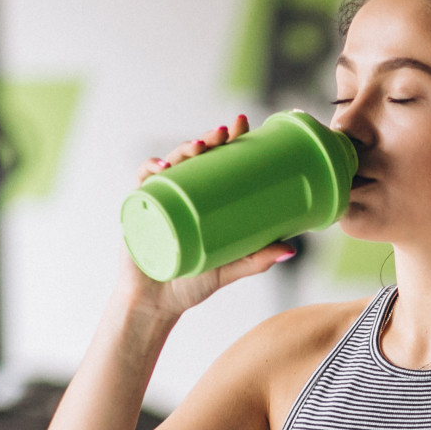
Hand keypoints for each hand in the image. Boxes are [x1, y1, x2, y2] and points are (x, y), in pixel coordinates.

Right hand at [118, 114, 295, 318]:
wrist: (157, 304)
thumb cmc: (192, 283)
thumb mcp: (230, 268)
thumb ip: (257, 259)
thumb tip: (291, 248)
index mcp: (203, 201)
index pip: (217, 163)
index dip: (228, 142)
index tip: (242, 125)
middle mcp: (181, 195)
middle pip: (194, 158)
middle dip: (208, 139)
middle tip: (224, 132)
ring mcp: (160, 199)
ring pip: (170, 164)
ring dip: (182, 150)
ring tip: (198, 147)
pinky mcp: (139, 210)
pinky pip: (142, 183)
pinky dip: (149, 171)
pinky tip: (162, 167)